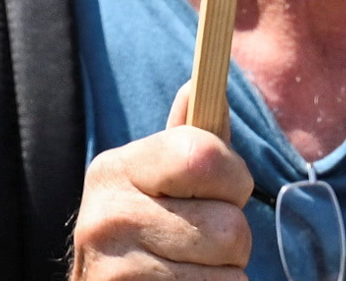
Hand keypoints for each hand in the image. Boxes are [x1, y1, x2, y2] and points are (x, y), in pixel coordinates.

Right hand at [72, 125, 253, 278]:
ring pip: (228, 270)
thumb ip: (186, 138)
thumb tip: (199, 82)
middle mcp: (110, 216)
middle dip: (235, 236)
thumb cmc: (142, 228)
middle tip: (205, 240)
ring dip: (226, 272)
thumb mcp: (153, 179)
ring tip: (193, 266)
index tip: (227, 189)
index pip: (203, 156)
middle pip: (229, 226)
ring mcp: (119, 268)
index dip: (234, 177)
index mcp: (116, 169)